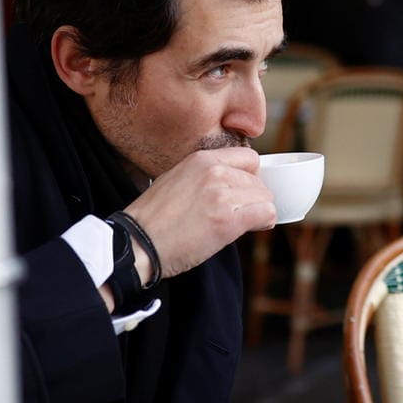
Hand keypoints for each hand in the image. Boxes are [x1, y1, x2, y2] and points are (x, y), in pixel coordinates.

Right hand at [126, 148, 275, 281]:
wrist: (136, 244)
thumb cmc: (153, 219)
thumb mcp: (176, 179)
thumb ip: (204, 175)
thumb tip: (232, 182)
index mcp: (201, 159)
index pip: (249, 159)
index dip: (251, 177)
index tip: (242, 193)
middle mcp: (214, 172)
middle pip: (259, 181)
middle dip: (254, 199)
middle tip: (240, 214)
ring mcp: (222, 194)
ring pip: (265, 198)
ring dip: (258, 212)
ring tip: (240, 224)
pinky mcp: (228, 219)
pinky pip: (266, 214)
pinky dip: (263, 223)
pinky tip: (250, 229)